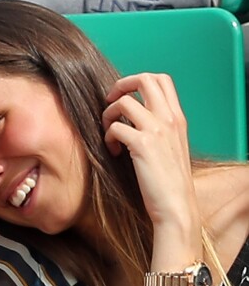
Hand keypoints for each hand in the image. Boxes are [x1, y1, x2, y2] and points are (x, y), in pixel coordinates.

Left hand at [102, 73, 199, 231]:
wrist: (175, 205)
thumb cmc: (169, 181)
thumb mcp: (171, 147)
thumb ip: (158, 128)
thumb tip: (132, 116)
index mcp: (177, 118)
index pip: (161, 79)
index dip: (137, 81)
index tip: (124, 96)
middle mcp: (169, 119)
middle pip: (144, 79)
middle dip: (120, 86)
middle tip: (110, 103)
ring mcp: (157, 130)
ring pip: (124, 101)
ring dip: (109, 115)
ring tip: (110, 134)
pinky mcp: (142, 145)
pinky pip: (115, 127)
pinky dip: (108, 137)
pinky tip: (113, 152)